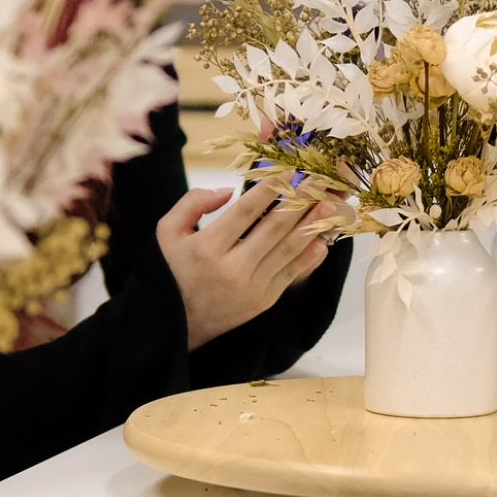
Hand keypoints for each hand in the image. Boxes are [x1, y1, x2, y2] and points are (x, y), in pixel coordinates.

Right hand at [157, 179, 339, 350]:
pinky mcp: (263, 301)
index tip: (289, 171)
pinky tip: (322, 239)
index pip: (245, 211)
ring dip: (311, 226)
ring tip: (329, 205)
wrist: (175, 324)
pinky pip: (291, 274)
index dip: (270, 189)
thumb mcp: (167, 232)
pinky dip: (309, 256)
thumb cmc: (172, 271)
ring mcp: (251, 287)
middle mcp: (232, 269)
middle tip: (318, 182)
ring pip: (287, 250)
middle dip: (299, 201)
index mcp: (207, 248)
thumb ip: (192, 203)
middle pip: (273, 228)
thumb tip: (228, 191)